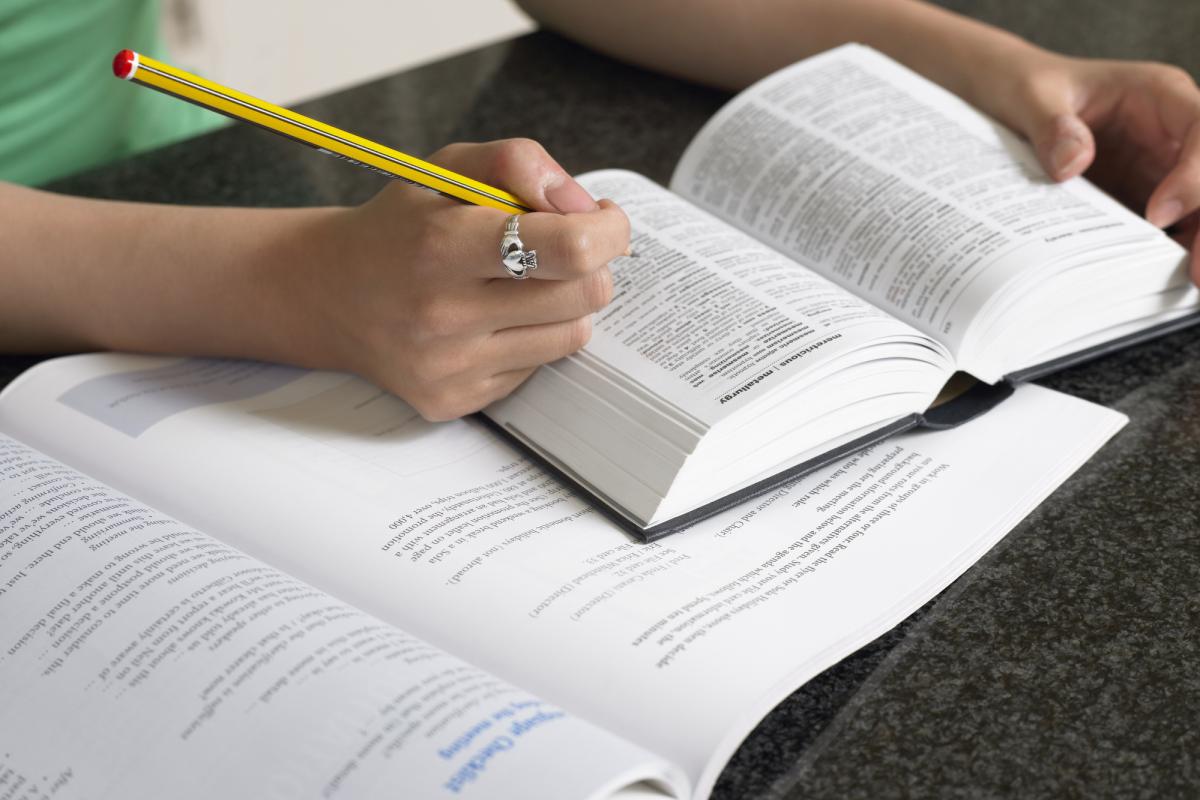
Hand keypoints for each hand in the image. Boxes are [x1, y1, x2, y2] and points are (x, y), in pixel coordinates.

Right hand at [291, 139, 629, 419]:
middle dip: (594, 265)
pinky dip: (531, 338)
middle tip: (570, 248)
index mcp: (443, 245)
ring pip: (571, 335)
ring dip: (566, 303)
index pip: (569, 248)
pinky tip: (493, 319)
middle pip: (584, 294)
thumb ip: (516, 163)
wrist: (328, 295)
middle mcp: (445, 314)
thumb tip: (582, 204)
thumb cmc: (398, 227)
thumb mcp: (445, 168)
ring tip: (527, 283)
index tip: (603, 219)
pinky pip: (536, 367)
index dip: (607, 231)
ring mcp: (451, 366)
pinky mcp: (456, 400)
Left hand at [996, 52, 1199, 278]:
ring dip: (1197, 244)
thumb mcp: (1029, 96)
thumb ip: (1050, 125)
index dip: (1194, 174)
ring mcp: (1161, 169)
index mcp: (1158, 96)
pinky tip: (1154, 284)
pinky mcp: (1142, 198)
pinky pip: (1168, 229)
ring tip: (1188, 286)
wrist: (1010, 100)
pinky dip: (1166, 255)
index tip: (1156, 215)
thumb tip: (1071, 164)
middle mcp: (1171, 134)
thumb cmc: (1027, 87)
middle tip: (1195, 273)